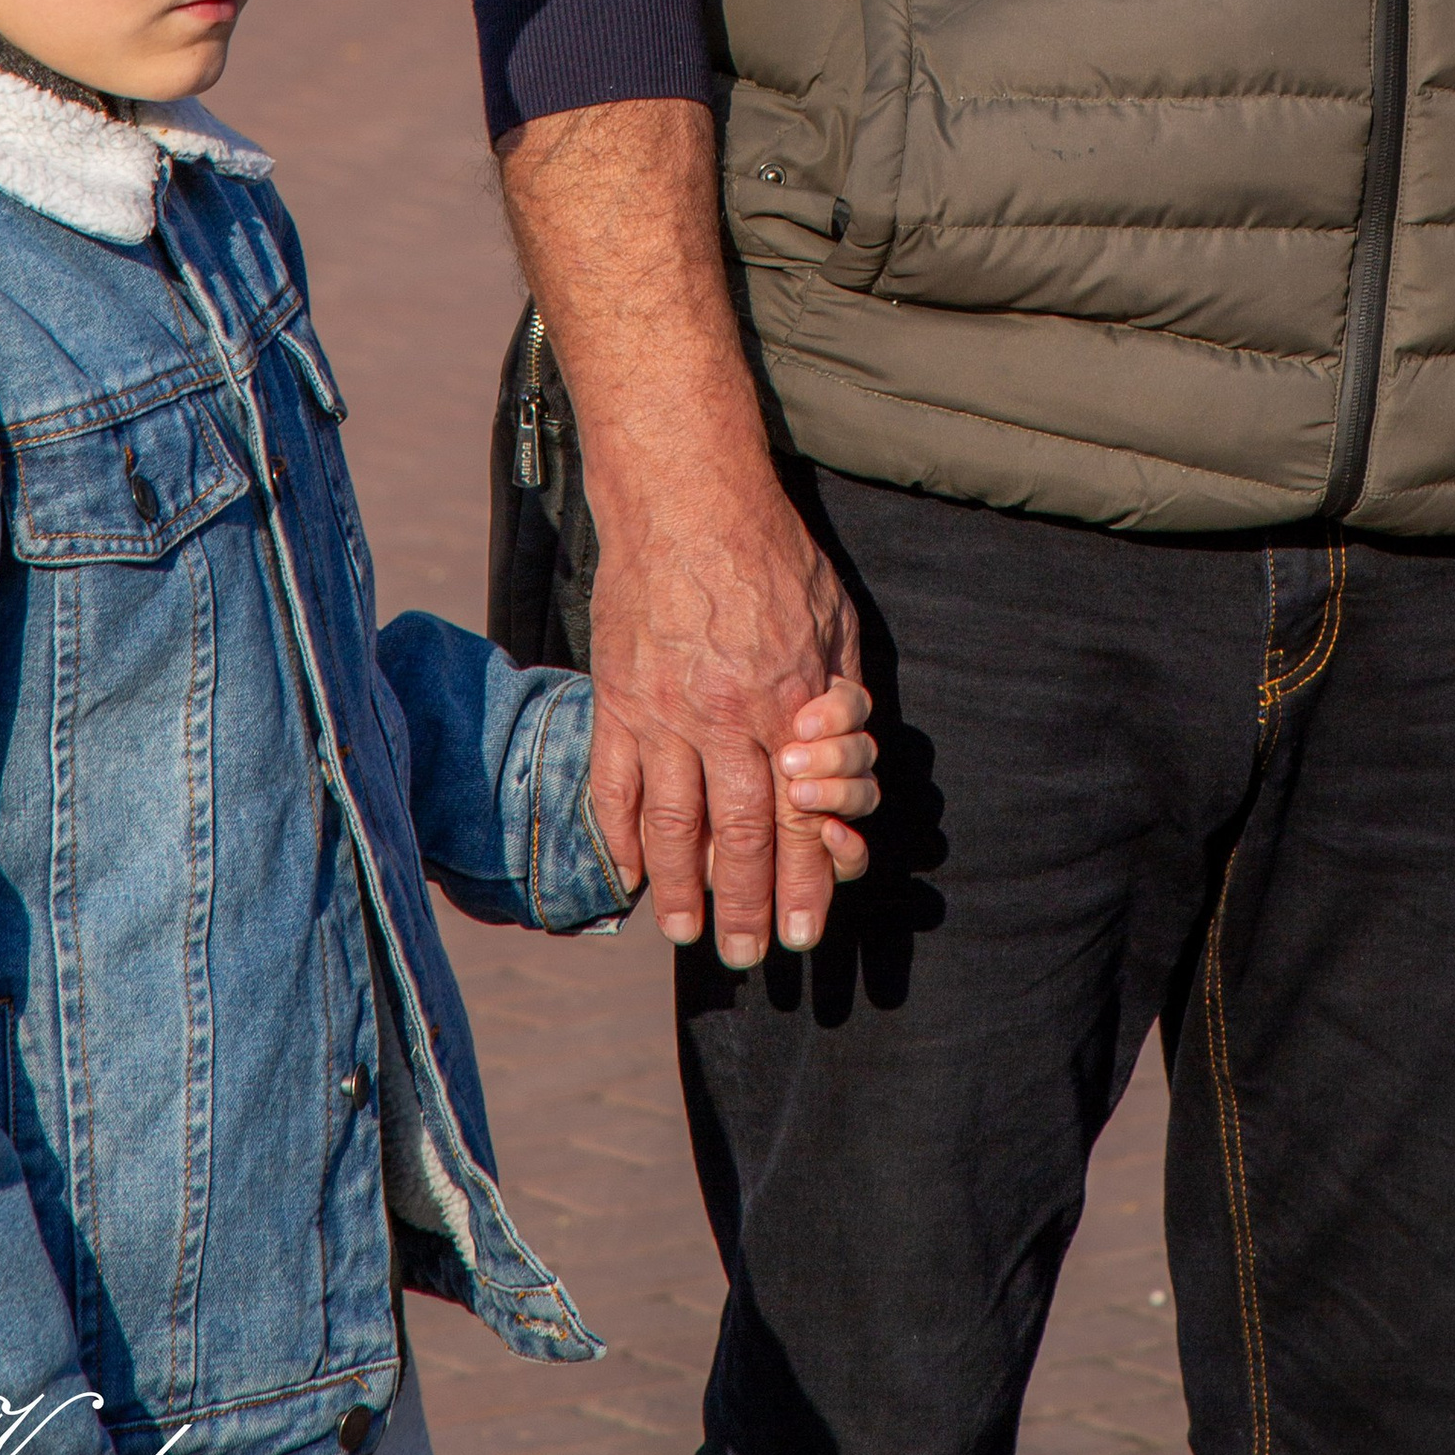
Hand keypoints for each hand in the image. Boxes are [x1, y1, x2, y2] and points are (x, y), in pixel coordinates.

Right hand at [584, 466, 863, 963]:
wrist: (684, 498)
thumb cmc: (771, 552)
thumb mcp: (834, 619)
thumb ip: (839, 696)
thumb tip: (839, 760)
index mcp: (786, 703)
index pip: (800, 817)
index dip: (804, 881)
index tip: (804, 930)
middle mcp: (725, 719)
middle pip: (740, 837)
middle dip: (748, 906)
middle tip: (750, 957)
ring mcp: (662, 713)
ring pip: (672, 826)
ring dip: (681, 891)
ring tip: (688, 934)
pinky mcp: (617, 698)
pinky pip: (615, 786)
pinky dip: (619, 836)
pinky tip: (629, 873)